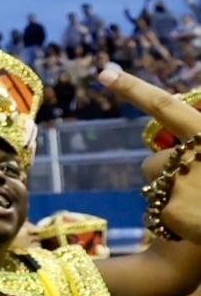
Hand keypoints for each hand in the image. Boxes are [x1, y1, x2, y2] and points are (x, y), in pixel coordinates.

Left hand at [102, 63, 200, 242]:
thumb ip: (198, 137)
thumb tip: (191, 121)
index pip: (166, 106)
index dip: (133, 89)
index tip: (105, 74)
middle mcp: (192, 154)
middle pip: (154, 161)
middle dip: (168, 175)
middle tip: (200, 190)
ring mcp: (179, 182)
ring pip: (155, 188)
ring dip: (173, 197)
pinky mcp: (171, 211)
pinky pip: (160, 215)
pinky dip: (177, 222)